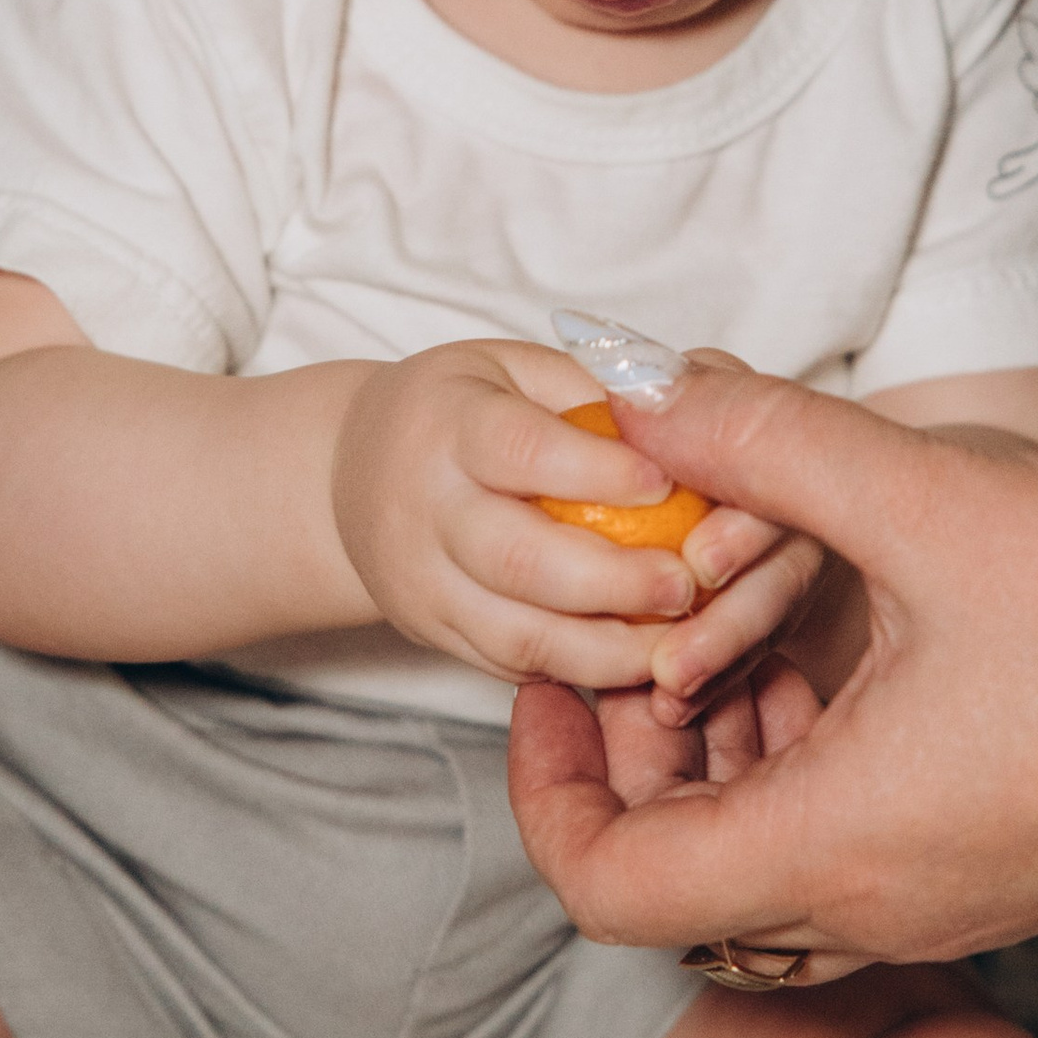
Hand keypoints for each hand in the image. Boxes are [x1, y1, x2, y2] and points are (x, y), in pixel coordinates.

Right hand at [331, 339, 819, 695]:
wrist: (348, 475)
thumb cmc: (460, 409)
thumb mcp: (513, 367)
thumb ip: (590, 392)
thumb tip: (687, 419)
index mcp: (448, 423)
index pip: (523, 452)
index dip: (599, 472)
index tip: (673, 484)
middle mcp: (425, 508)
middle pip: (519, 560)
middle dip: (615, 582)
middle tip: (689, 584)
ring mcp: (423, 583)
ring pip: (517, 635)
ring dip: (607, 649)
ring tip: (679, 642)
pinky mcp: (433, 635)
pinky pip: (511, 665)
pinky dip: (579, 670)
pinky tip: (638, 658)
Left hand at [507, 362, 1037, 961]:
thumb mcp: (941, 499)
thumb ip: (772, 440)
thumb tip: (642, 394)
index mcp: (840, 845)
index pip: (606, 888)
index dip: (544, 786)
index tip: (559, 675)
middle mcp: (882, 904)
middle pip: (674, 883)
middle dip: (631, 756)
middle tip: (646, 631)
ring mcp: (948, 901)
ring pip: (764, 869)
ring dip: (723, 755)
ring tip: (742, 622)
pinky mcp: (1002, 871)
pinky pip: (850, 850)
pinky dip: (807, 762)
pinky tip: (844, 645)